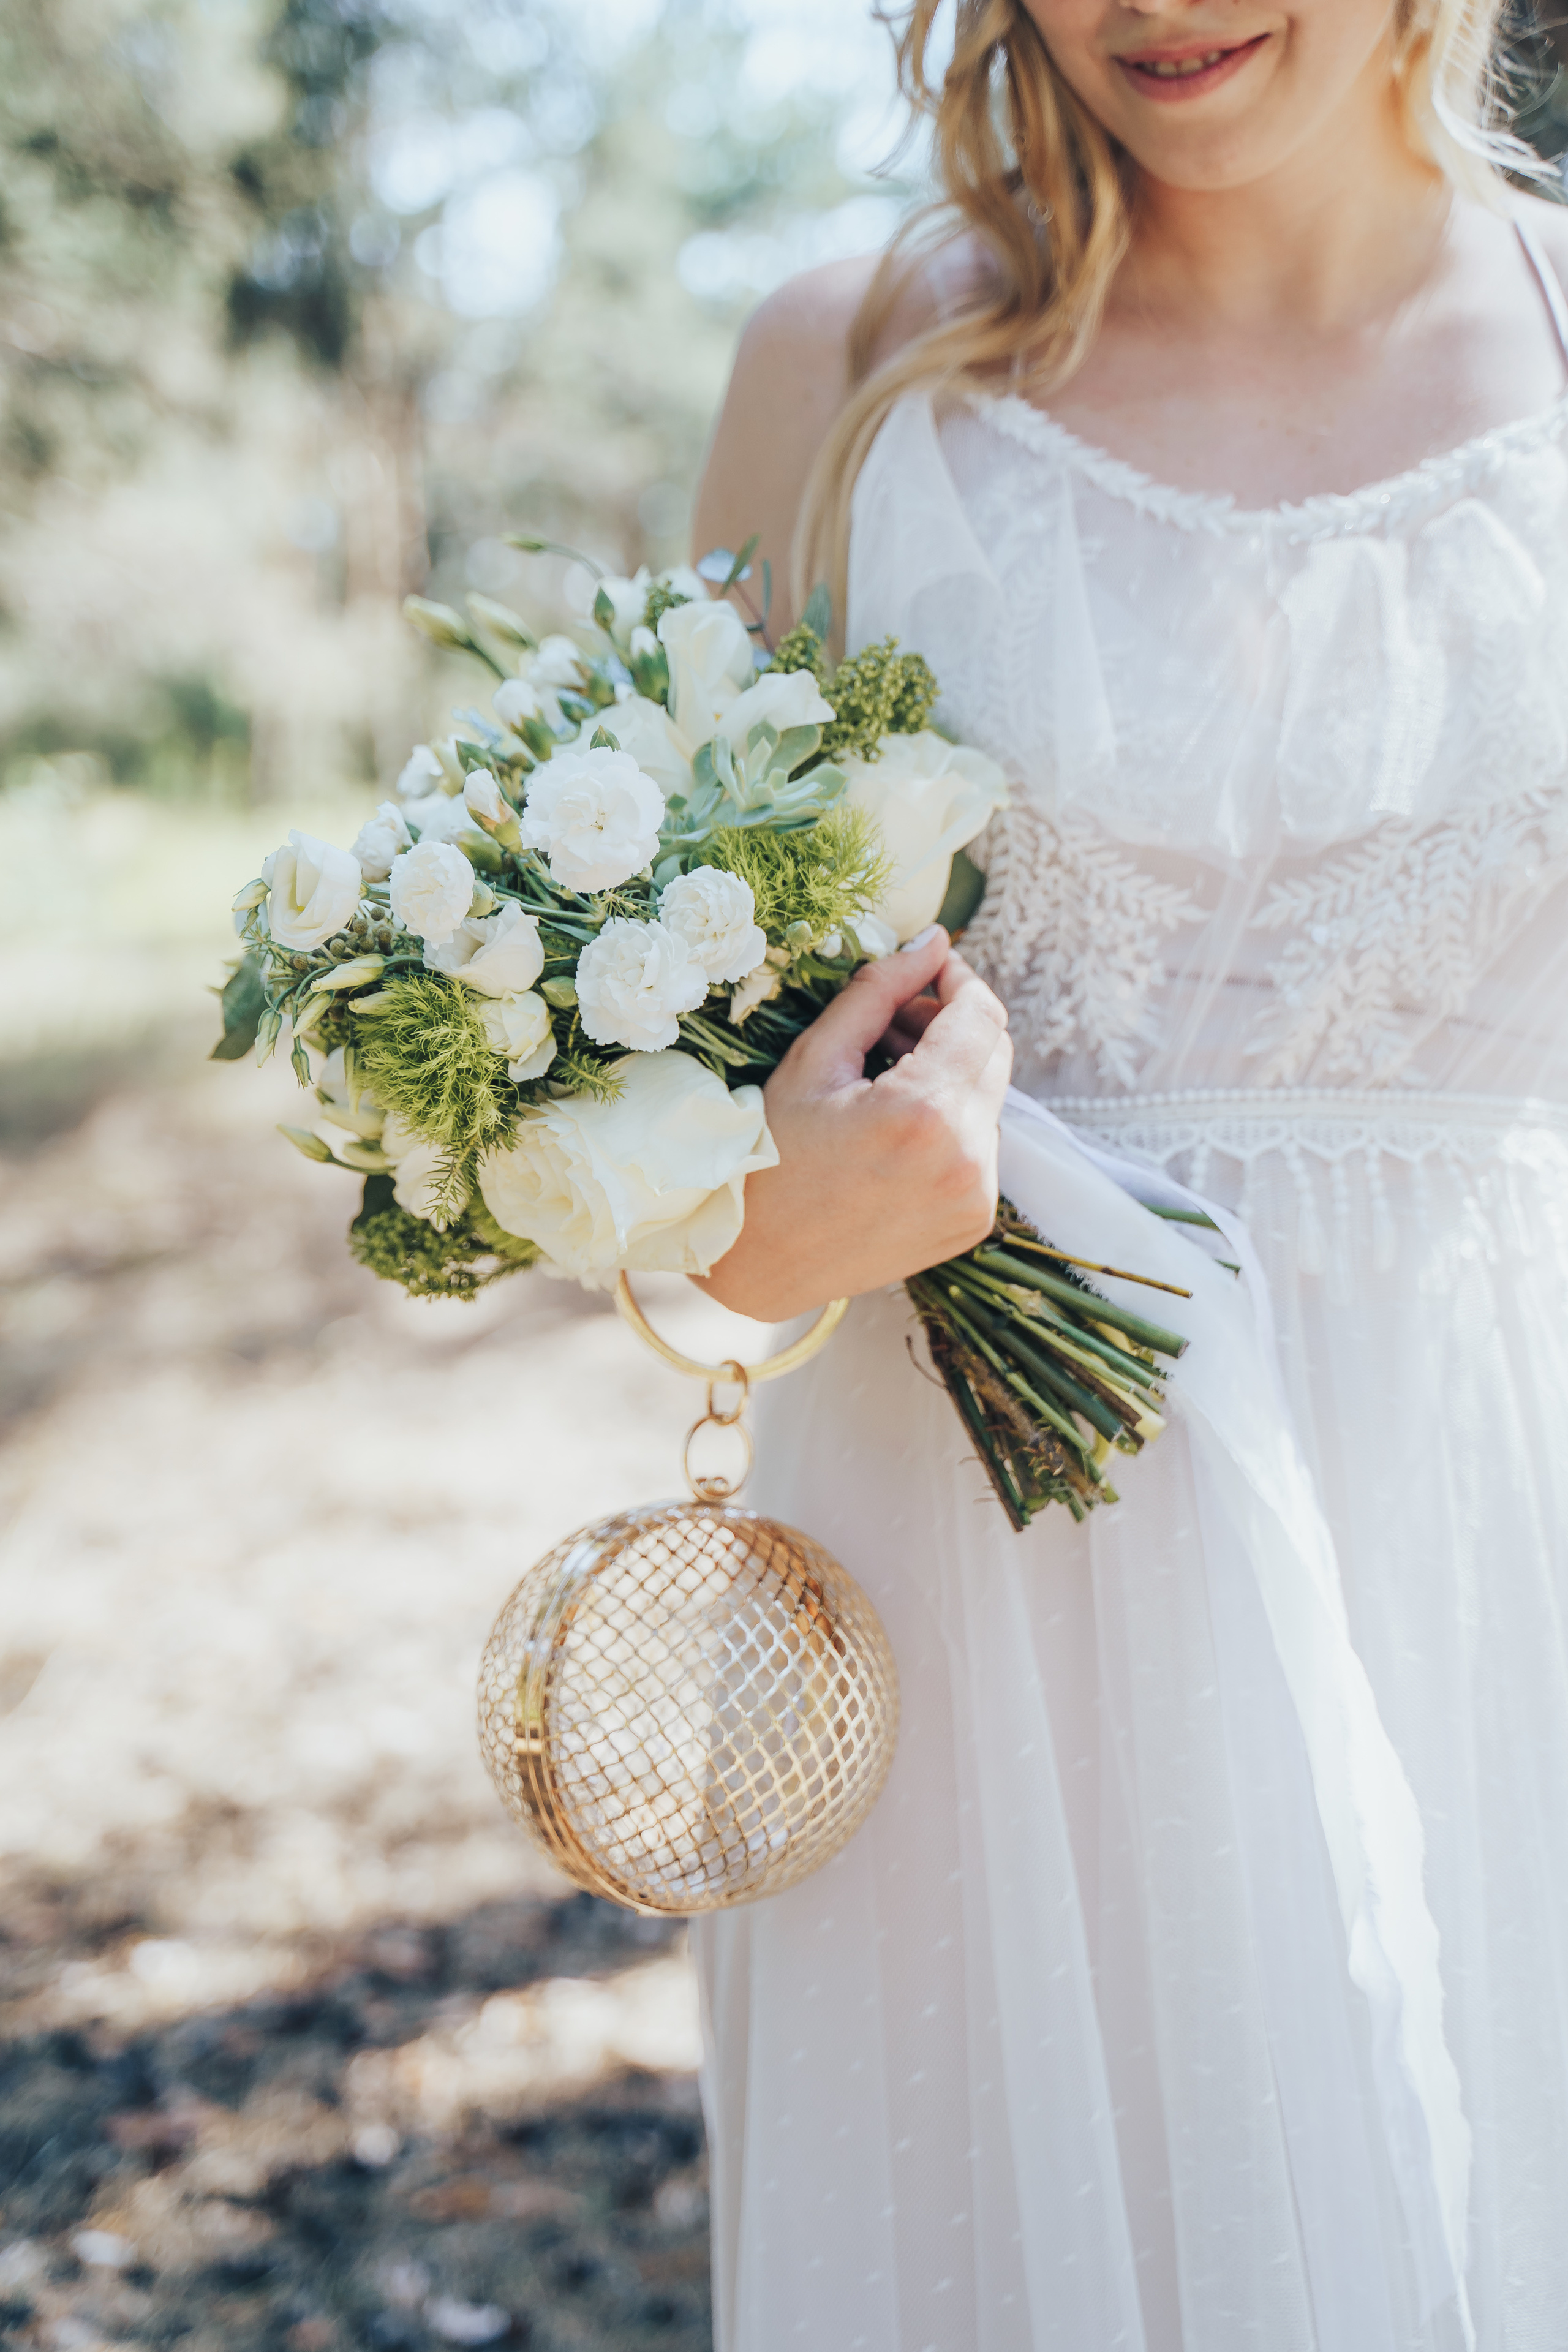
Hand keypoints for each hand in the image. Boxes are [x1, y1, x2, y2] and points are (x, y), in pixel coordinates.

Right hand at [699, 927, 1012, 1321]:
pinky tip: (893, 1129)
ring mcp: (974, 1195)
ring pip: (989, 1099)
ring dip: (949, 1075)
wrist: (758, 1261)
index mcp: (924, 1113)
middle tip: (890, 1027)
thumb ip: (880, 991)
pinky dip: (949, 1123)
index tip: (928, 970)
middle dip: (950, 1026)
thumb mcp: (814, 1059)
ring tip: (881, 1081)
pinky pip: (981, 1146)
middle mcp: (966, 1158)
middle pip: (995, 1053)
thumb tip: (933, 942)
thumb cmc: (769, 1152)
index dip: (957, 980)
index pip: (981, 1016)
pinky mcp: (973, 1220)